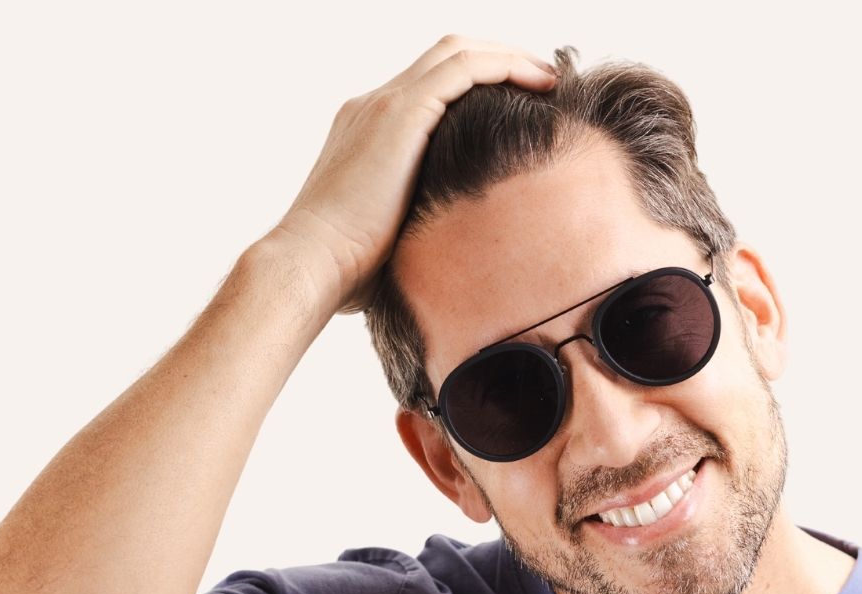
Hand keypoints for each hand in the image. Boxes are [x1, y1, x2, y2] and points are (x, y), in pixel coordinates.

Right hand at [268, 36, 557, 315]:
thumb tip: (446, 262)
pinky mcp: (402, 114)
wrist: (310, 265)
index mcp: (368, 132)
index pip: (429, 86)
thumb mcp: (390, 239)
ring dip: (509, 57)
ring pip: (457, 52)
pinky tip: (540, 84)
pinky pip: (464, 68)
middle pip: (444, 56)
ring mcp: (384, 105)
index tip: (520, 105)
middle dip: (499, 59)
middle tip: (544, 81)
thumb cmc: (345, 272)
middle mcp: (373, 107)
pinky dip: (505, 67)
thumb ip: (417, 229)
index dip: (478, 84)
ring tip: (550, 78)